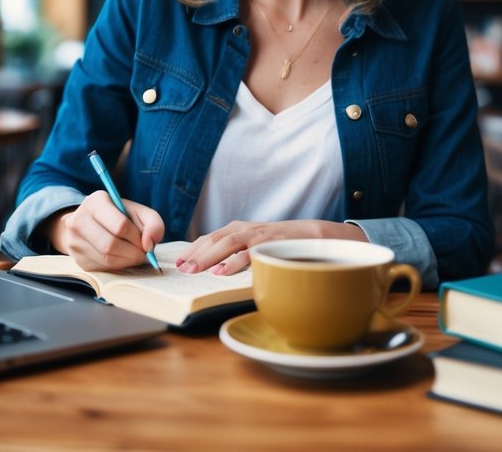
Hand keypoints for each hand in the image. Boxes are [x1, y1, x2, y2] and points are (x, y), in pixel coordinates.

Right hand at [47, 190, 164, 271]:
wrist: (94, 224)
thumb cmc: (121, 217)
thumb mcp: (139, 212)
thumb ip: (153, 223)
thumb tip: (149, 244)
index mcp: (95, 202)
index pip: (120, 225)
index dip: (137, 238)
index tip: (146, 242)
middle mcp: (78, 220)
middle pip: (111, 245)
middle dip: (133, 253)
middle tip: (143, 253)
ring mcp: (74, 241)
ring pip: (106, 259)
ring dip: (127, 261)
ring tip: (135, 256)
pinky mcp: (77, 259)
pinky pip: (102, 268)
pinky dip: (118, 267)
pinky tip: (122, 259)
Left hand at [176, 219, 366, 275]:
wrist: (322, 237)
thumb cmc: (289, 244)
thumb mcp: (262, 245)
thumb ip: (243, 253)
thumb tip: (219, 270)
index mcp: (245, 229)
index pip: (213, 236)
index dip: (194, 248)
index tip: (178, 260)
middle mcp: (250, 229)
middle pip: (216, 238)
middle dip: (196, 253)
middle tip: (179, 267)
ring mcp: (262, 235)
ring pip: (229, 243)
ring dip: (208, 256)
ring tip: (192, 270)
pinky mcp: (274, 244)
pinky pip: (251, 253)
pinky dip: (234, 262)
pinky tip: (221, 272)